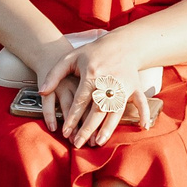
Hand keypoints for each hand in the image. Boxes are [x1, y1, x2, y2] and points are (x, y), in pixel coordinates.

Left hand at [37, 31, 152, 146]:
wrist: (121, 43)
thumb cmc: (93, 52)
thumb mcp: (70, 58)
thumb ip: (54, 74)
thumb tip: (41, 91)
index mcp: (91, 75)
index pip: (80, 101)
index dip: (72, 118)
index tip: (65, 132)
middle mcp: (107, 82)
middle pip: (97, 110)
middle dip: (87, 129)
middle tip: (78, 144)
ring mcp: (122, 85)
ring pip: (115, 111)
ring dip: (108, 128)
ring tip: (98, 142)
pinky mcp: (135, 86)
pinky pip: (141, 101)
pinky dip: (144, 113)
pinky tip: (142, 127)